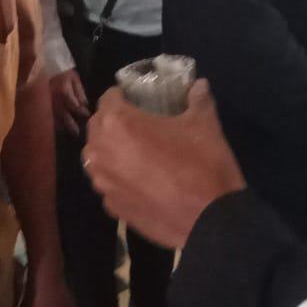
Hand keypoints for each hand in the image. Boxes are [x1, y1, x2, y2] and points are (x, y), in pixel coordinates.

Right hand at [49, 69, 89, 135]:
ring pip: (54, 117)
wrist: (45, 63)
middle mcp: (54, 99)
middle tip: (77, 133)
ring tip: (66, 132)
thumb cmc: (62, 70)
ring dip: (61, 125)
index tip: (87, 116)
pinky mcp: (39, 101)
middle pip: (64, 115)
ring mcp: (45, 101)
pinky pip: (45, 114)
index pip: (74, 106)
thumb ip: (79, 92)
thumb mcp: (73, 78)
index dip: (81, 112)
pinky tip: (54, 126)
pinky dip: (50, 121)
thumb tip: (85, 104)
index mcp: (64, 92)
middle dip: (71, 125)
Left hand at [84, 81, 245, 248]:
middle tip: (138, 123)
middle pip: (97, 127)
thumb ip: (197, 99)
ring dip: (111, 150)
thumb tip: (199, 84)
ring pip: (97, 158)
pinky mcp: (112, 208)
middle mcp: (100, 152)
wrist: (209, 221)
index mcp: (117, 123)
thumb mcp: (204, 124)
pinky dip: (119, 178)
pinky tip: (141, 181)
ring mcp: (103, 183)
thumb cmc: (202, 164)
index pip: (108, 98)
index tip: (138, 99)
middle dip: (113, 122)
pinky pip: (109, 184)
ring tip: (136, 152)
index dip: (122, 95)